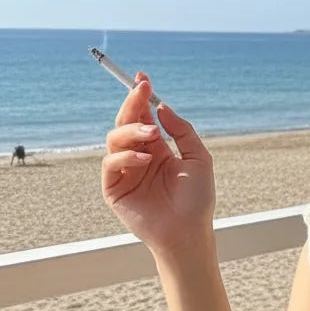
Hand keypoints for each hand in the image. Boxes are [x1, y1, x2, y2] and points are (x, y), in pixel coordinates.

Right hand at [101, 74, 215, 256]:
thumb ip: (182, 131)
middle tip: (142, 91)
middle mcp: (139, 156)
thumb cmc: (197, 199)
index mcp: (158, 149)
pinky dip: (125, 155)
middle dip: (133, 104)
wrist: (188, 232)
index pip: (144, 116)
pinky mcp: (114, 187)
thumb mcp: (199, 157)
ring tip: (152, 135)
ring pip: (115, 138)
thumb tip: (162, 107)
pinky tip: (144, 158)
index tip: (143, 79)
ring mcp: (125, 171)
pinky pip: (110, 162)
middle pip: (127, 122)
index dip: (141, 97)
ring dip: (132, 130)